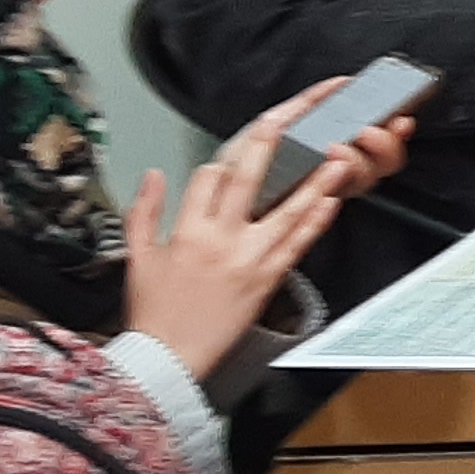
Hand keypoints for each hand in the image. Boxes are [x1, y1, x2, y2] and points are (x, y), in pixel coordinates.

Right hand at [122, 80, 355, 378]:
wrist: (167, 359)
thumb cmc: (153, 312)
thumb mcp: (135, 256)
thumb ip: (143, 212)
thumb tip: (152, 175)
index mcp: (185, 230)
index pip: (209, 176)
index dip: (227, 156)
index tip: (243, 147)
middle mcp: (219, 239)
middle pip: (249, 178)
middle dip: (272, 141)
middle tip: (296, 113)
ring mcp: (247, 259)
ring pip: (285, 210)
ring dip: (314, 180)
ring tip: (338, 154)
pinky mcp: (266, 281)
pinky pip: (296, 245)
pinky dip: (315, 222)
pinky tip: (332, 201)